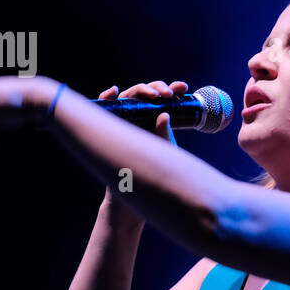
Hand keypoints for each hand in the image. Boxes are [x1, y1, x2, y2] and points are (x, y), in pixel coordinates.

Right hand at [96, 80, 185, 223]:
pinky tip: (113, 91)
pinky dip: (106, 98)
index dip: (172, 91)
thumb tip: (165, 115)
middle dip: (158, 88)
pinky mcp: (109, 131)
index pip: (162, 100)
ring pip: (128, 99)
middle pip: (145, 96)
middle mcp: (138, 119)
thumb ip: (164, 134)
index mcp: (154, 122)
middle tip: (170, 93)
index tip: (185, 89)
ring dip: (139, 91)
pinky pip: (105, 111)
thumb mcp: (162, 152)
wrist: (131, 201)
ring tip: (153, 94)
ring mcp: (123, 123)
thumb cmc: (150, 176)